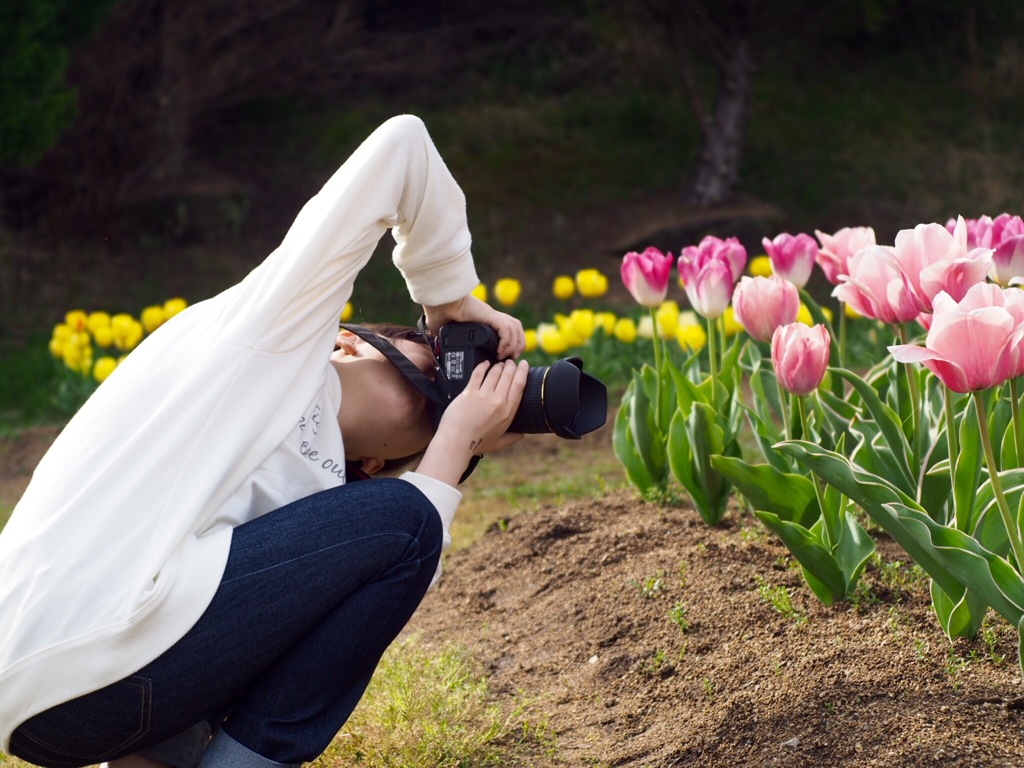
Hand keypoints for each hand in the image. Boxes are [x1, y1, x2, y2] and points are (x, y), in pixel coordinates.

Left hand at [416, 359, 528, 486]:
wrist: (455, 443)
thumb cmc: (475, 445)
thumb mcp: (498, 444)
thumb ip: (511, 438)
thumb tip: (522, 435)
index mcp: (508, 413)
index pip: (519, 386)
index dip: (523, 372)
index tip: (524, 365)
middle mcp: (498, 402)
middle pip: (508, 376)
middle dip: (511, 366)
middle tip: (510, 362)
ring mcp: (483, 396)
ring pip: (495, 373)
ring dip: (498, 365)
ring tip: (499, 363)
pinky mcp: (469, 392)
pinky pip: (478, 373)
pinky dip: (483, 366)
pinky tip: (485, 363)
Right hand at [423, 294, 525, 359]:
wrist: (440, 303)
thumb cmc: (440, 313)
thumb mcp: (448, 332)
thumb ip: (448, 340)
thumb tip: (440, 351)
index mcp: (487, 319)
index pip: (509, 328)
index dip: (512, 342)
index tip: (505, 356)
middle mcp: (493, 316)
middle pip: (517, 328)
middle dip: (518, 345)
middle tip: (510, 359)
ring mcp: (492, 315)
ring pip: (515, 329)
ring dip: (513, 345)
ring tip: (504, 357)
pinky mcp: (489, 315)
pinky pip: (506, 329)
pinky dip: (506, 341)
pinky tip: (499, 351)